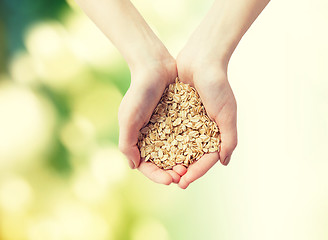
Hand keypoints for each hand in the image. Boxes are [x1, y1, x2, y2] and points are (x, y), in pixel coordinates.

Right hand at [118, 57, 186, 184]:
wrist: (155, 66)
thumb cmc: (138, 92)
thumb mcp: (128, 118)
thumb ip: (127, 143)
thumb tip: (134, 166)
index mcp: (138, 138)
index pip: (146, 164)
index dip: (157, 175)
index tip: (169, 180)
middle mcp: (152, 135)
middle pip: (162, 161)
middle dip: (172, 171)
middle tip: (183, 176)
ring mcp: (166, 127)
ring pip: (175, 151)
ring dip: (183, 161)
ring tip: (191, 167)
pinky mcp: (178, 118)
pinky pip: (185, 135)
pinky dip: (191, 145)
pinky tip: (199, 152)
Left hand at [175, 49, 237, 188]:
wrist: (202, 59)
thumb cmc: (218, 85)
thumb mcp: (227, 114)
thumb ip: (228, 139)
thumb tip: (223, 162)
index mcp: (217, 132)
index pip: (207, 159)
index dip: (196, 172)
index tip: (184, 182)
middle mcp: (203, 129)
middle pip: (191, 155)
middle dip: (182, 169)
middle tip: (171, 180)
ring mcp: (189, 121)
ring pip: (179, 145)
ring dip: (171, 158)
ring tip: (161, 169)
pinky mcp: (177, 111)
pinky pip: (169, 130)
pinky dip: (163, 140)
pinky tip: (153, 150)